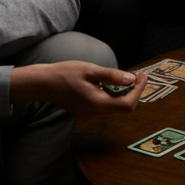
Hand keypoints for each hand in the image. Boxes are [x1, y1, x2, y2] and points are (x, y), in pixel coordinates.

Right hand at [10, 62, 146, 118]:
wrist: (42, 83)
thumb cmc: (64, 73)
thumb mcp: (90, 70)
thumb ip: (112, 75)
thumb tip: (131, 79)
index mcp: (97, 104)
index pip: (127, 104)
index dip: (138, 91)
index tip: (142, 76)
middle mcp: (94, 113)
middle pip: (123, 107)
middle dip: (133, 92)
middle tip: (137, 75)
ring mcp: (89, 114)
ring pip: (115, 107)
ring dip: (124, 93)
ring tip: (126, 77)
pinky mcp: (86, 112)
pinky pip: (106, 106)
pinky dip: (113, 95)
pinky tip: (111, 83)